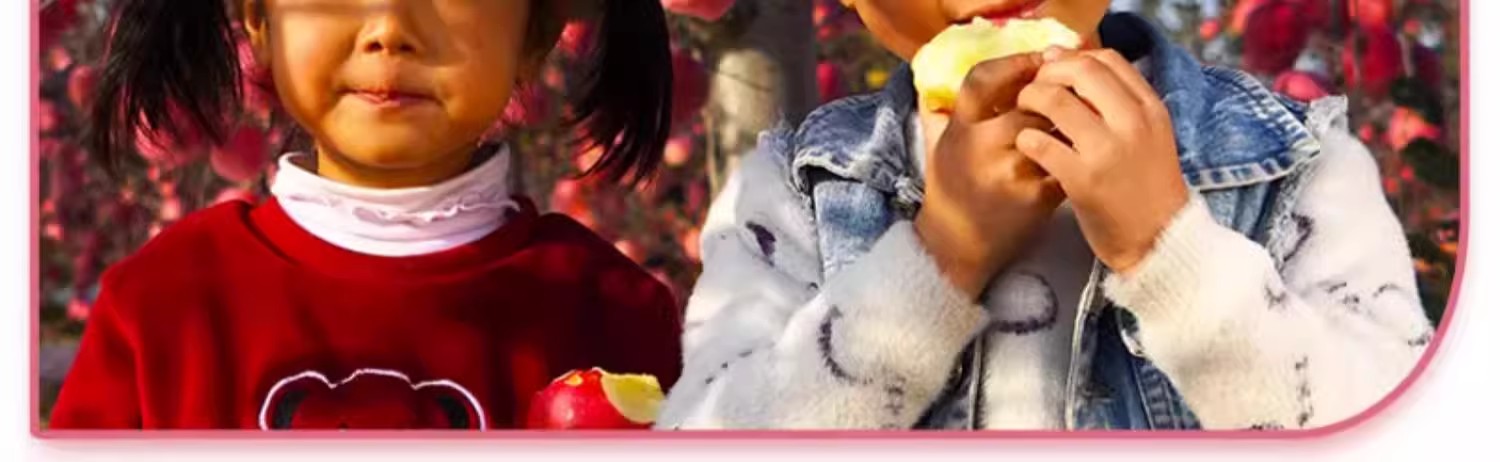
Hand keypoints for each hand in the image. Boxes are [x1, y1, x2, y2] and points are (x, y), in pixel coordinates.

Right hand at [914, 53, 1064, 299]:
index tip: (1038, 61)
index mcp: (959, 129)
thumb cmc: (950, 191)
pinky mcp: (1036, 198)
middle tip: (1066, 97)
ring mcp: (1010, 173)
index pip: (984, 78)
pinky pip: (1066, 163)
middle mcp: (981, 147)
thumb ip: (942, 113)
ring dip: (1067, 126)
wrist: (957, 246)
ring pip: (1053, 132)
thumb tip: (949, 80)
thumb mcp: (937, 147)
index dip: (1015, 64)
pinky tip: (1075, 158)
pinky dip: (1074, 158)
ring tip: (1073, 127)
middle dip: (1051, 99)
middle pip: (1030, 103)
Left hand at [1013, 49, 1189, 273]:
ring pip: (1056, 101)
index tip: (1053, 70)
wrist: (1161, 242)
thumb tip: (1073, 66)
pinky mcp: (1083, 180)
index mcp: (1151, 109)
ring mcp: (1108, 150)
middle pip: (1081, 71)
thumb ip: (1120, 104)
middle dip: (1048, 74)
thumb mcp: (1149, 136)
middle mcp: (1133, 123)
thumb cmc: (1147, 188)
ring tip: (1024, 114)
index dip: (1072, 58)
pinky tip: (1027, 147)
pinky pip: (1041, 143)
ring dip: (1030, 100)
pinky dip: (1026, 139)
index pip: (1108, 59)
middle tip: (1033, 90)